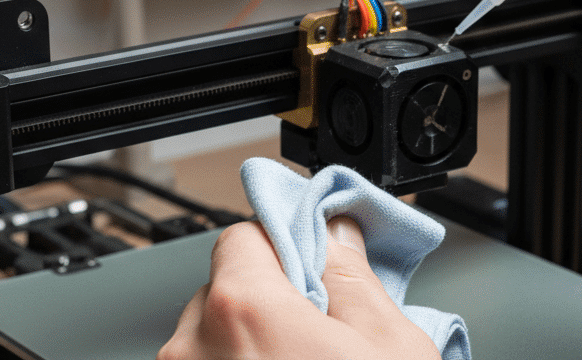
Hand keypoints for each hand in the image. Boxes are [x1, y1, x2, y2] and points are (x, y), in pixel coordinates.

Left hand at [157, 216, 441, 359]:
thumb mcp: (388, 345)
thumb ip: (354, 275)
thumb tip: (338, 233)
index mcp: (243, 309)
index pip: (245, 234)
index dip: (288, 244)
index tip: (313, 260)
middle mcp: (193, 347)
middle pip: (228, 287)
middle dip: (271, 297)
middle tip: (319, 326)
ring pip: (214, 338)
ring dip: (250, 342)